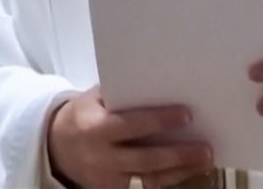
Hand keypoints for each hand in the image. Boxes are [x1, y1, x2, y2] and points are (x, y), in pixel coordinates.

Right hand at [47, 85, 214, 188]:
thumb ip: (120, 94)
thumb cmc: (83, 116)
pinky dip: (168, 181)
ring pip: (148, 179)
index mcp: (94, 128)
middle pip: (144, 159)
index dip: (159, 121)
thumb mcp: (93, 99)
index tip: (187, 115)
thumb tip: (158, 83)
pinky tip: (186, 172)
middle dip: (177, 154)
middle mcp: (101, 157)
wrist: (57, 148)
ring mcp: (106, 179)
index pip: (130, 125)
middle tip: (205, 148)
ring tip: (204, 161)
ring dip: (179, 171)